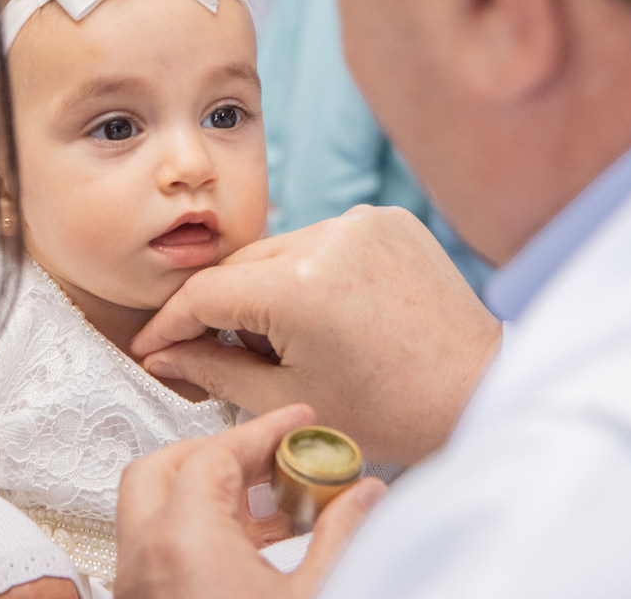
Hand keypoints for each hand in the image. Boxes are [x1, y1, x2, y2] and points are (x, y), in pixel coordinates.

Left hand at [114, 405, 386, 598]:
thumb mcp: (316, 596)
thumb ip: (341, 536)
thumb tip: (363, 494)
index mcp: (182, 543)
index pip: (215, 453)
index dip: (264, 430)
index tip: (298, 422)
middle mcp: (145, 560)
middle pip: (164, 468)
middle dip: (220, 450)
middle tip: (272, 454)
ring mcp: (138, 587)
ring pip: (154, 508)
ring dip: (207, 491)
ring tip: (272, 501)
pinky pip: (159, 549)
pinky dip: (197, 531)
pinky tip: (253, 547)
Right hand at [132, 206, 501, 463]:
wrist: (478, 391)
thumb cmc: (393, 410)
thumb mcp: (288, 398)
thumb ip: (213, 369)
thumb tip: (163, 355)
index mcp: (300, 285)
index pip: (206, 293)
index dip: (170, 323)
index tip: (152, 345)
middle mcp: (330, 236)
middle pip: (240, 266)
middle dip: (221, 310)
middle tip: (218, 354)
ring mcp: (362, 220)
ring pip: (278, 250)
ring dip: (266, 287)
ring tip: (289, 340)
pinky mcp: (387, 219)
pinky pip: (322, 239)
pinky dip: (310, 270)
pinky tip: (328, 312)